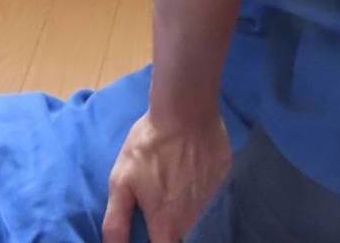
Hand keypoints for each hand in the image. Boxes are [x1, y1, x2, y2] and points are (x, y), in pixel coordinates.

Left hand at [102, 111, 231, 242]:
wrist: (186, 108)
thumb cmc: (150, 144)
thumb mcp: (121, 180)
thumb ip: (116, 222)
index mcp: (167, 223)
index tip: (149, 231)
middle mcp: (193, 217)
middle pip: (178, 232)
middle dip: (166, 221)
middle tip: (155, 192)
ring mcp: (212, 196)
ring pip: (194, 211)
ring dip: (182, 201)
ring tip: (171, 173)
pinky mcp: (223, 176)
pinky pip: (208, 189)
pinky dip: (197, 182)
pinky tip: (188, 162)